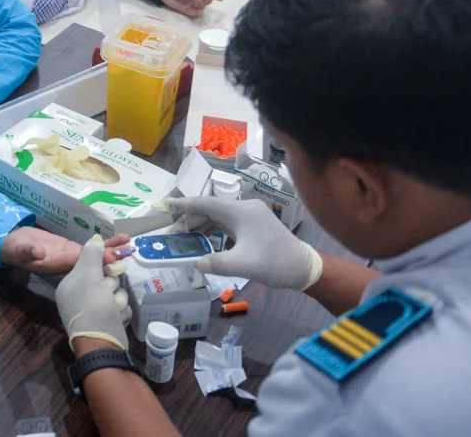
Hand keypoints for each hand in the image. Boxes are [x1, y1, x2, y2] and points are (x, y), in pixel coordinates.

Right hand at [0, 227, 127, 275]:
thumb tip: (39, 252)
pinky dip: (103, 245)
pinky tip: (116, 240)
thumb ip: (29, 251)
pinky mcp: (71, 250)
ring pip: (95, 255)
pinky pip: (90, 249)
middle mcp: (69, 263)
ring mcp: (71, 257)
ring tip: (127, 242)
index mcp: (58, 264)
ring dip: (111, 249)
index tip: (113, 257)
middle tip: (129, 249)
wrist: (11, 246)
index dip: (97, 262)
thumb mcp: (19, 249)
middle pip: (93, 262)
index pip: (81, 264)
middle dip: (111, 256)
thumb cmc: (15, 249)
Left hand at [55, 236, 132, 350]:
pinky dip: (120, 311)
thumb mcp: (88, 275)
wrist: (102, 345)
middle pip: (105, 277)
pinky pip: (120, 307)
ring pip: (115, 292)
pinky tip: (116, 318)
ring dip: (117, 298)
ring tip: (112, 308)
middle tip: (108, 291)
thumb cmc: (91, 306)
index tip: (121, 249)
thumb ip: (91, 254)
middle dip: (111, 283)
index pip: (90, 262)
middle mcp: (80, 296)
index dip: (105, 257)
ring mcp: (94, 310)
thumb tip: (95, 238)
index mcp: (70, 284)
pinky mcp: (108, 321)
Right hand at [163, 196, 322, 290]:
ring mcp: (250, 215)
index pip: (205, 203)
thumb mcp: (242, 266)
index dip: (183, 205)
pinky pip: (227, 223)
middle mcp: (244, 208)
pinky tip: (204, 240)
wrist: (304, 267)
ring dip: (201, 226)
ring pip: (218, 216)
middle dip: (190, 219)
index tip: (165, 205)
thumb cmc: (274, 263)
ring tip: (184, 238)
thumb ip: (215, 263)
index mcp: (240, 211)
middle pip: (210, 208)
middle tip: (172, 233)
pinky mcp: (254, 225)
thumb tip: (196, 262)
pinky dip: (214, 230)